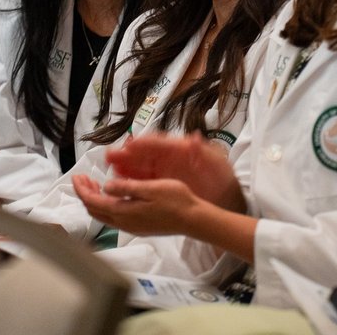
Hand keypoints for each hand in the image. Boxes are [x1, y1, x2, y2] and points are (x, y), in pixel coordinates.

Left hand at [73, 173, 200, 236]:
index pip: (93, 201)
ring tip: (93, 184)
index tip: (77, 176)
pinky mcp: (138, 227)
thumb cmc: (175, 200)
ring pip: (103, 215)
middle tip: (82, 178)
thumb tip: (106, 186)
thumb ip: (126, 187)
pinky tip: (112, 195)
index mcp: (124, 212)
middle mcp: (123, 223)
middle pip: (94, 210)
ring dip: (95, 199)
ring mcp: (130, 227)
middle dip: (85, 193)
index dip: (82, 189)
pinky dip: (105, 205)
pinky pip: (113, 218)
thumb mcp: (150, 188)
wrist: (192, 219)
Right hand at [105, 131, 243, 210]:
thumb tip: (194, 137)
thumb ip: (204, 151)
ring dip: (125, 167)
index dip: (144, 143)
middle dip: (127, 154)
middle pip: (144, 154)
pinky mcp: (160, 186)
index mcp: (180, 150)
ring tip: (110, 167)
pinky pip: (142, 182)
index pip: (159, 144)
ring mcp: (163, 173)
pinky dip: (130, 181)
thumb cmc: (222, 177)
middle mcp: (168, 159)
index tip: (131, 144)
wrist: (226, 199)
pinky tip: (119, 183)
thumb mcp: (217, 162)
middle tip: (111, 155)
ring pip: (140, 168)